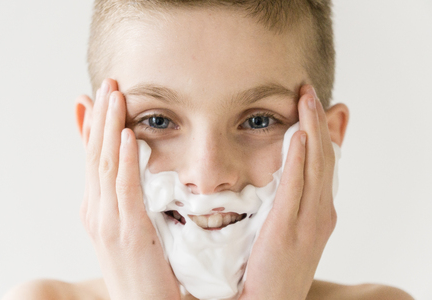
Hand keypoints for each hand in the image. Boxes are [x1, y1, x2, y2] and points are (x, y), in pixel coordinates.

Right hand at [80, 78, 179, 299]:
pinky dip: (126, 159)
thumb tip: (133, 177)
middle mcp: (96, 212)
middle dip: (101, 116)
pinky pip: (125, 188)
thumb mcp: (129, 229)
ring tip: (116, 94)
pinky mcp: (129, 233)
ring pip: (106, 164)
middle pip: (96, 155)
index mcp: (96, 210)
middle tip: (108, 83)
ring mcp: (108, 223)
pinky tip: (130, 135)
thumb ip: (128, 200)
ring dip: (111, 127)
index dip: (91, 127)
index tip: (94, 97)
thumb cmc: (141, 271)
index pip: (92, 160)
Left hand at [240, 85, 336, 299]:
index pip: (323, 164)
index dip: (322, 131)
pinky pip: (296, 188)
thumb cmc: (272, 268)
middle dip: (318, 121)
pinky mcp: (288, 231)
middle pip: (324, 158)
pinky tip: (299, 135)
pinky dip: (301, 160)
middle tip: (309, 91)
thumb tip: (278, 180)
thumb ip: (285, 202)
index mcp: (318, 213)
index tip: (315, 105)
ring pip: (316, 166)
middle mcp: (320, 214)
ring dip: (312, 129)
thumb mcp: (284, 230)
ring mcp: (308, 222)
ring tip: (306, 98)